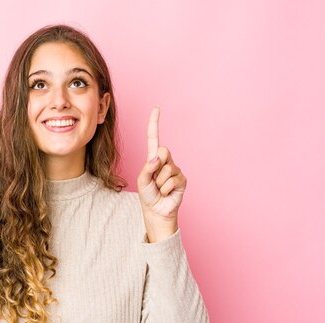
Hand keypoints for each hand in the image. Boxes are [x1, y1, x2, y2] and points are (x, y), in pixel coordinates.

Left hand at [137, 106, 186, 223]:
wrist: (156, 211)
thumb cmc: (148, 194)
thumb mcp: (142, 180)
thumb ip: (148, 168)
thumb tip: (157, 158)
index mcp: (153, 158)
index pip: (154, 138)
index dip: (154, 124)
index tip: (156, 109)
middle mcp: (165, 162)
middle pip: (163, 151)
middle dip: (157, 164)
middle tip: (155, 178)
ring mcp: (175, 170)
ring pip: (167, 169)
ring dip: (159, 183)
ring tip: (159, 189)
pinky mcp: (182, 179)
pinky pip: (172, 180)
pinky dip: (166, 189)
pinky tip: (166, 193)